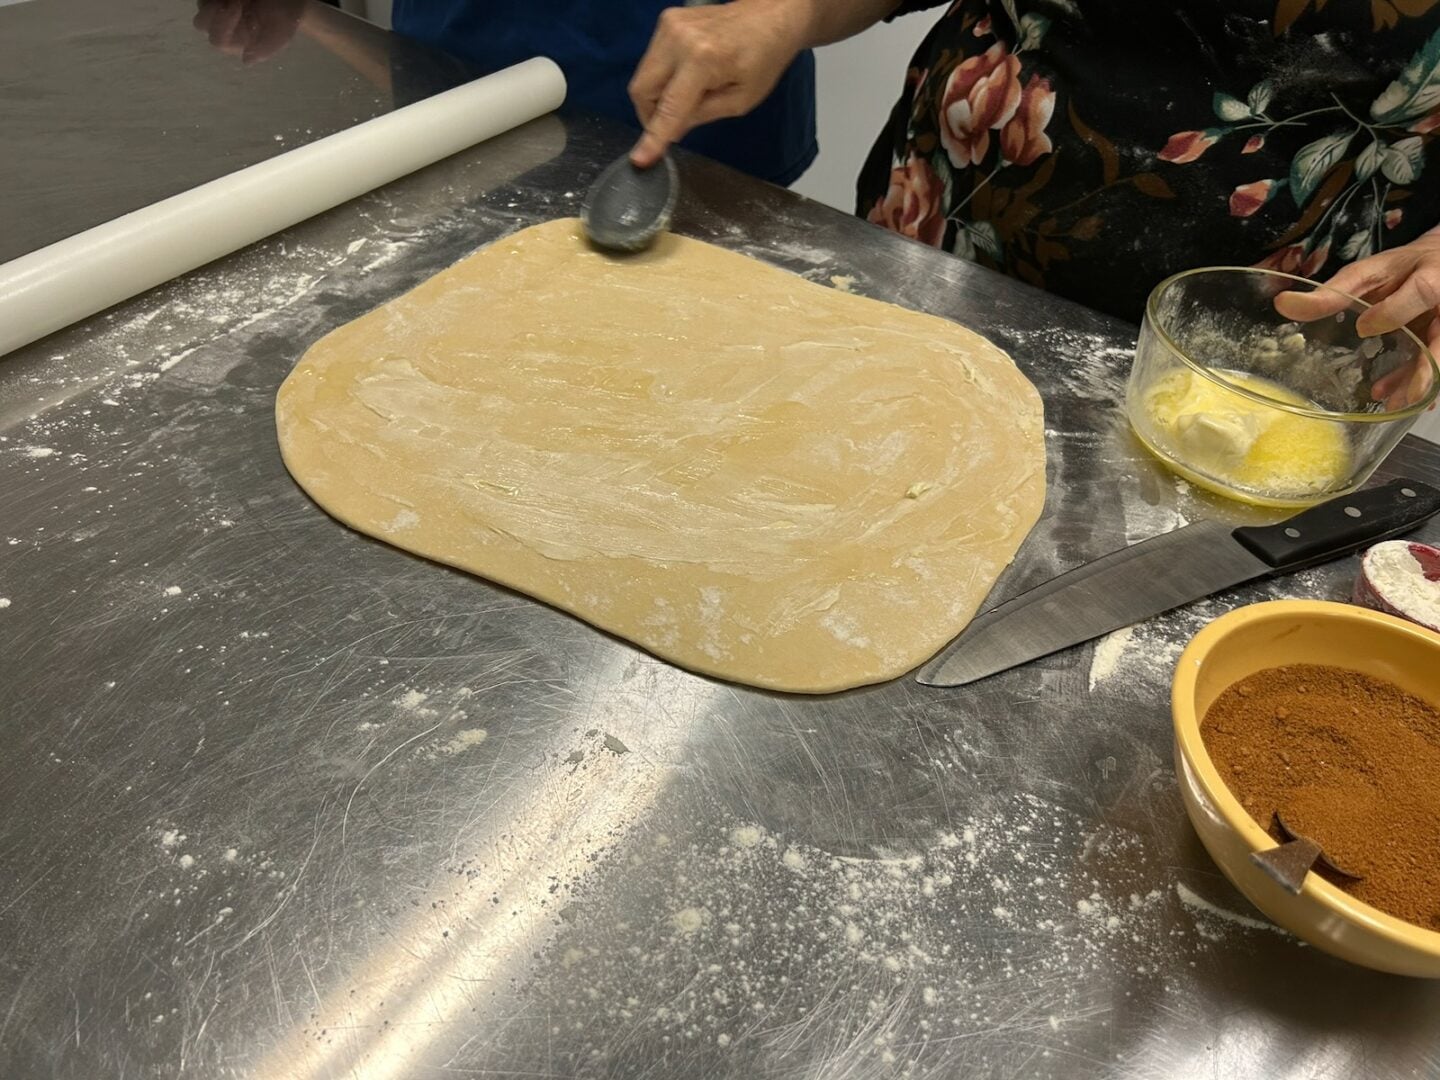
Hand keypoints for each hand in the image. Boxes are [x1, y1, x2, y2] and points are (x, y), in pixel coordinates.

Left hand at [193, 0, 304, 64]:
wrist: (290, 0)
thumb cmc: (286, 17)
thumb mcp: (282, 34)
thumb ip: (266, 48)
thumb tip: (246, 60)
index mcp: (238, 41)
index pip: (218, 40)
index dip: (222, 24)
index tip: (237, 6)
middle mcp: (225, 27)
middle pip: (202, 24)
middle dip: (211, 12)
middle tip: (231, 0)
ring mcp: (218, 10)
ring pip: (202, 7)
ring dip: (213, 2)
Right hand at [628, 0, 813, 167]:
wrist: (769, 15)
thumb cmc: (764, 58)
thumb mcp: (741, 100)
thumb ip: (702, 115)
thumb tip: (671, 130)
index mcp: (703, 59)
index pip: (670, 107)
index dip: (654, 136)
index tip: (640, 159)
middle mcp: (678, 38)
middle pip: (642, 89)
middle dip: (651, 114)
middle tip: (673, 125)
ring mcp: (670, 25)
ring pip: (643, 75)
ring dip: (657, 95)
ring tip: (688, 94)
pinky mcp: (667, 20)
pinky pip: (651, 60)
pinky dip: (663, 77)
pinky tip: (687, 76)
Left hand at [1274, 227, 1439, 410]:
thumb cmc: (1401, 270)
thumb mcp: (1367, 274)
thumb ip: (1333, 293)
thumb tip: (1283, 303)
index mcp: (1429, 276)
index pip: (1421, 291)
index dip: (1394, 312)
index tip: (1365, 328)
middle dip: (1426, 368)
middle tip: (1405, 395)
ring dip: (1419, 382)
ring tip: (1394, 404)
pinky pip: (1435, 365)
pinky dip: (1413, 382)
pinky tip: (1392, 397)